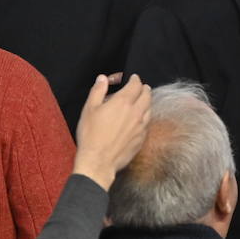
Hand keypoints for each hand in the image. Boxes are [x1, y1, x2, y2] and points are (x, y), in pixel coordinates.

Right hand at [72, 75, 151, 189]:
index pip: (136, 85)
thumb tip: (102, 79)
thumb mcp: (89, 109)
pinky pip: (148, 123)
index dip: (135, 79)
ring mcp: (141, 126)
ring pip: (150, 109)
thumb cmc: (91, 135)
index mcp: (123, 102)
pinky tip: (140, 119)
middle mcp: (136, 112)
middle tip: (141, 87)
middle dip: (144, 89)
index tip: (134, 78)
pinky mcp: (142, 138)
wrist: (99, 160)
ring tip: (142, 101)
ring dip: (147, 102)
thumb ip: (98, 91)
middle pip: (147, 95)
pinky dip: (146, 117)